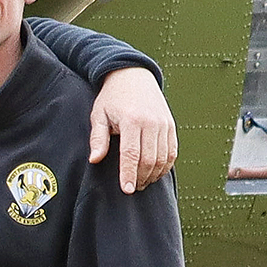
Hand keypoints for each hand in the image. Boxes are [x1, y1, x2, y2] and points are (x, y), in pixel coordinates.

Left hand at [86, 68, 178, 191]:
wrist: (133, 77)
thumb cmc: (112, 98)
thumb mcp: (99, 115)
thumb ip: (98, 138)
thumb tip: (95, 160)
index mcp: (132, 120)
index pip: (131, 154)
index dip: (129, 174)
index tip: (126, 190)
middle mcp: (152, 123)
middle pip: (149, 159)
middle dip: (140, 178)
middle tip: (132, 189)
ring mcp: (164, 124)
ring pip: (163, 158)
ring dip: (153, 174)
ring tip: (141, 183)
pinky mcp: (171, 126)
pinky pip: (172, 151)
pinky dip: (165, 166)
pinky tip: (154, 173)